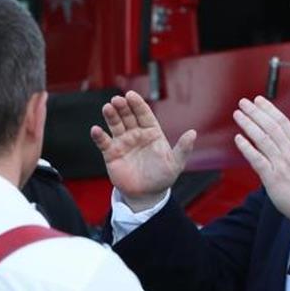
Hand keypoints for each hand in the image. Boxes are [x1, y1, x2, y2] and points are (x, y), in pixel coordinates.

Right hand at [90, 91, 195, 210]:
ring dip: (111, 115)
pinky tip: (96, 130)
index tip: (131, 95)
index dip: (138, 104)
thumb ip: (183, 148)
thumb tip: (193, 133)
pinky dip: (99, 136)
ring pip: (115, 125)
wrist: (147, 195)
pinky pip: (103, 142)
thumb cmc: (163, 177)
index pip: (144, 114)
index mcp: (152, 132)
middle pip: (128, 116)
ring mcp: (123, 142)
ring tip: (107, 107)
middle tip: (117, 100)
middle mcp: (136, 134)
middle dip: (123, 107)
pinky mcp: (111, 154)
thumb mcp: (175, 163)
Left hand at [232, 96, 289, 223]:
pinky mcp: (272, 178)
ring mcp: (281, 164)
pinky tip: (238, 139)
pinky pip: (257, 159)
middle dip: (256, 113)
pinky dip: (247, 148)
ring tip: (238, 114)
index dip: (270, 110)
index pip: (284, 123)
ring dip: (249, 125)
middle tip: (244, 102)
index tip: (260, 100)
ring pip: (263, 139)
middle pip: (271, 127)